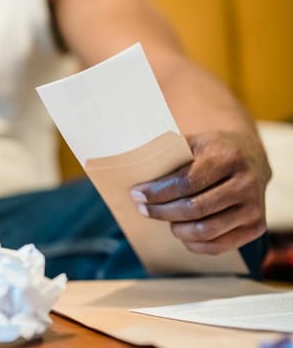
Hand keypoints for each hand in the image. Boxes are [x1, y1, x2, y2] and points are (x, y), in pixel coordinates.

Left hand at [130, 131, 270, 254]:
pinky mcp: (256, 227)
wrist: (250, 158)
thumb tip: (132, 169)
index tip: (137, 194)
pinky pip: (217, 245)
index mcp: (228, 157)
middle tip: (143, 209)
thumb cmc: (211, 152)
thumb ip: (168, 154)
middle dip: (161, 211)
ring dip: (176, 229)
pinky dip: (193, 243)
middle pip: (193, 209)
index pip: (186, 183)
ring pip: (205, 230)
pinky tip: (181, 232)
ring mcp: (254, 208)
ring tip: (164, 219)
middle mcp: (246, 183)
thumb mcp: (193, 143)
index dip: (158, 193)